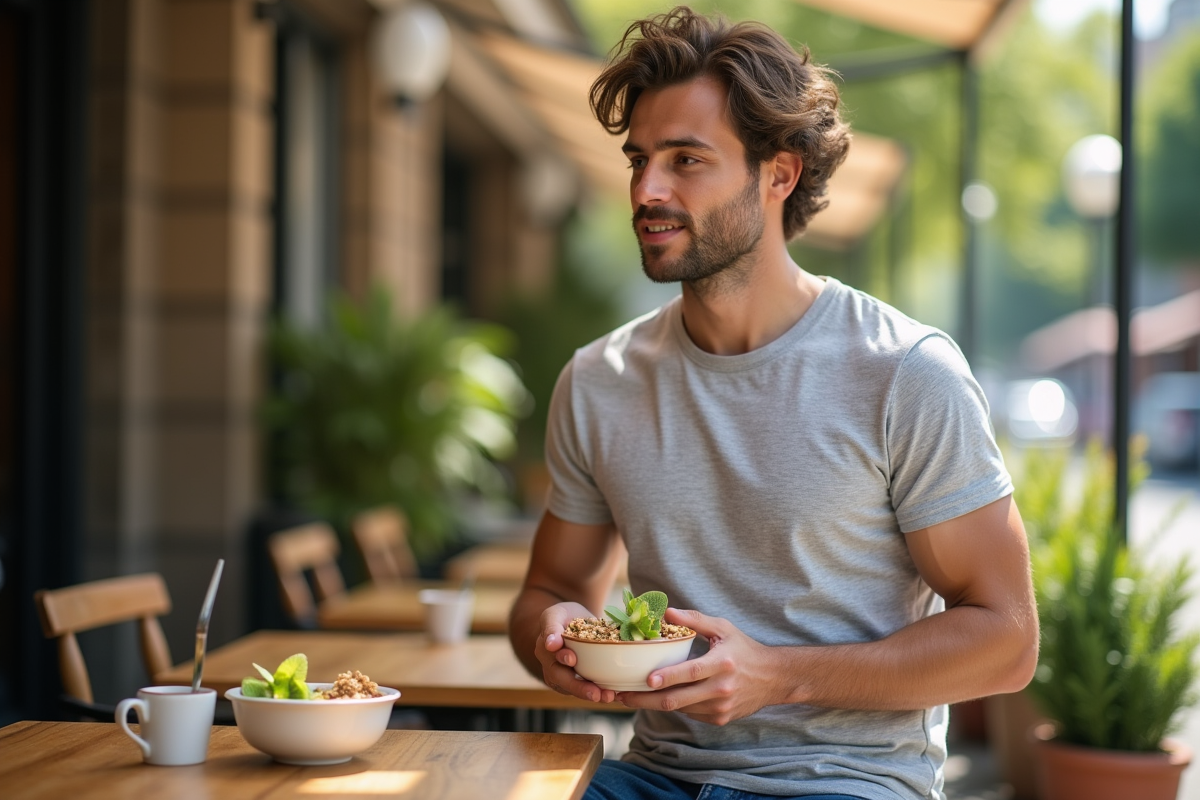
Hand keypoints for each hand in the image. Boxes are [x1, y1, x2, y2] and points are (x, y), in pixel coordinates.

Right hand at [535, 603, 617, 703]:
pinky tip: (613, 694)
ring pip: (575, 689)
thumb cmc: (563, 616)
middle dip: (579, 688)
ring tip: (608, 697)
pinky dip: (599, 692)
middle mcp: (551, 666)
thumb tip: (551, 645)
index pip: (552, 655)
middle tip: (595, 694)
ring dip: (591, 694)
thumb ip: (551, 627)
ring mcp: (563, 677)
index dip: (562, 658)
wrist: (572, 623)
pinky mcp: (577, 681)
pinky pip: (586, 689)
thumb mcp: (555, 614)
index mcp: (545, 648)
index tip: (572, 659)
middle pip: (563, 680)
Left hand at [616, 608, 784, 724]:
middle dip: (646, 700)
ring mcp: (720, 708)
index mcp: (722, 663)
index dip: (668, 677)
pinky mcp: (719, 719)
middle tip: (622, 695)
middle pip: (677, 700)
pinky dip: (674, 706)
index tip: (646, 680)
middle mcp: (721, 689)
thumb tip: (667, 611)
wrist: (773, 678)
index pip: (691, 672)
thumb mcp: (723, 628)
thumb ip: (695, 620)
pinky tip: (660, 697)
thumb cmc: (744, 649)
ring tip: (633, 696)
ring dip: (655, 704)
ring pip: (680, 709)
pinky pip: (690, 714)